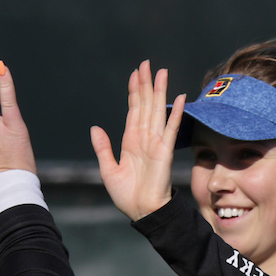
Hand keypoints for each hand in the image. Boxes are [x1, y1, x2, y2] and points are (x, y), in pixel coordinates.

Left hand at [91, 60, 186, 220]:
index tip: (135, 74)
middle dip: (146, 84)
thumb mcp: (108, 169)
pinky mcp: (165, 151)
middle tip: (147, 63)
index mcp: (130, 140)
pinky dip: (175, 113)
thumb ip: (103, 147)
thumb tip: (94, 127)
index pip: (133, 110)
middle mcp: (144, 137)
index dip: (134, 91)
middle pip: (145, 104)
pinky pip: (171, 128)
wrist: (141, 211)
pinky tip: (180, 98)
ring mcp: (156, 142)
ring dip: (160, 91)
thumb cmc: (126, 195)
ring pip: (158, 110)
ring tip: (162, 72)